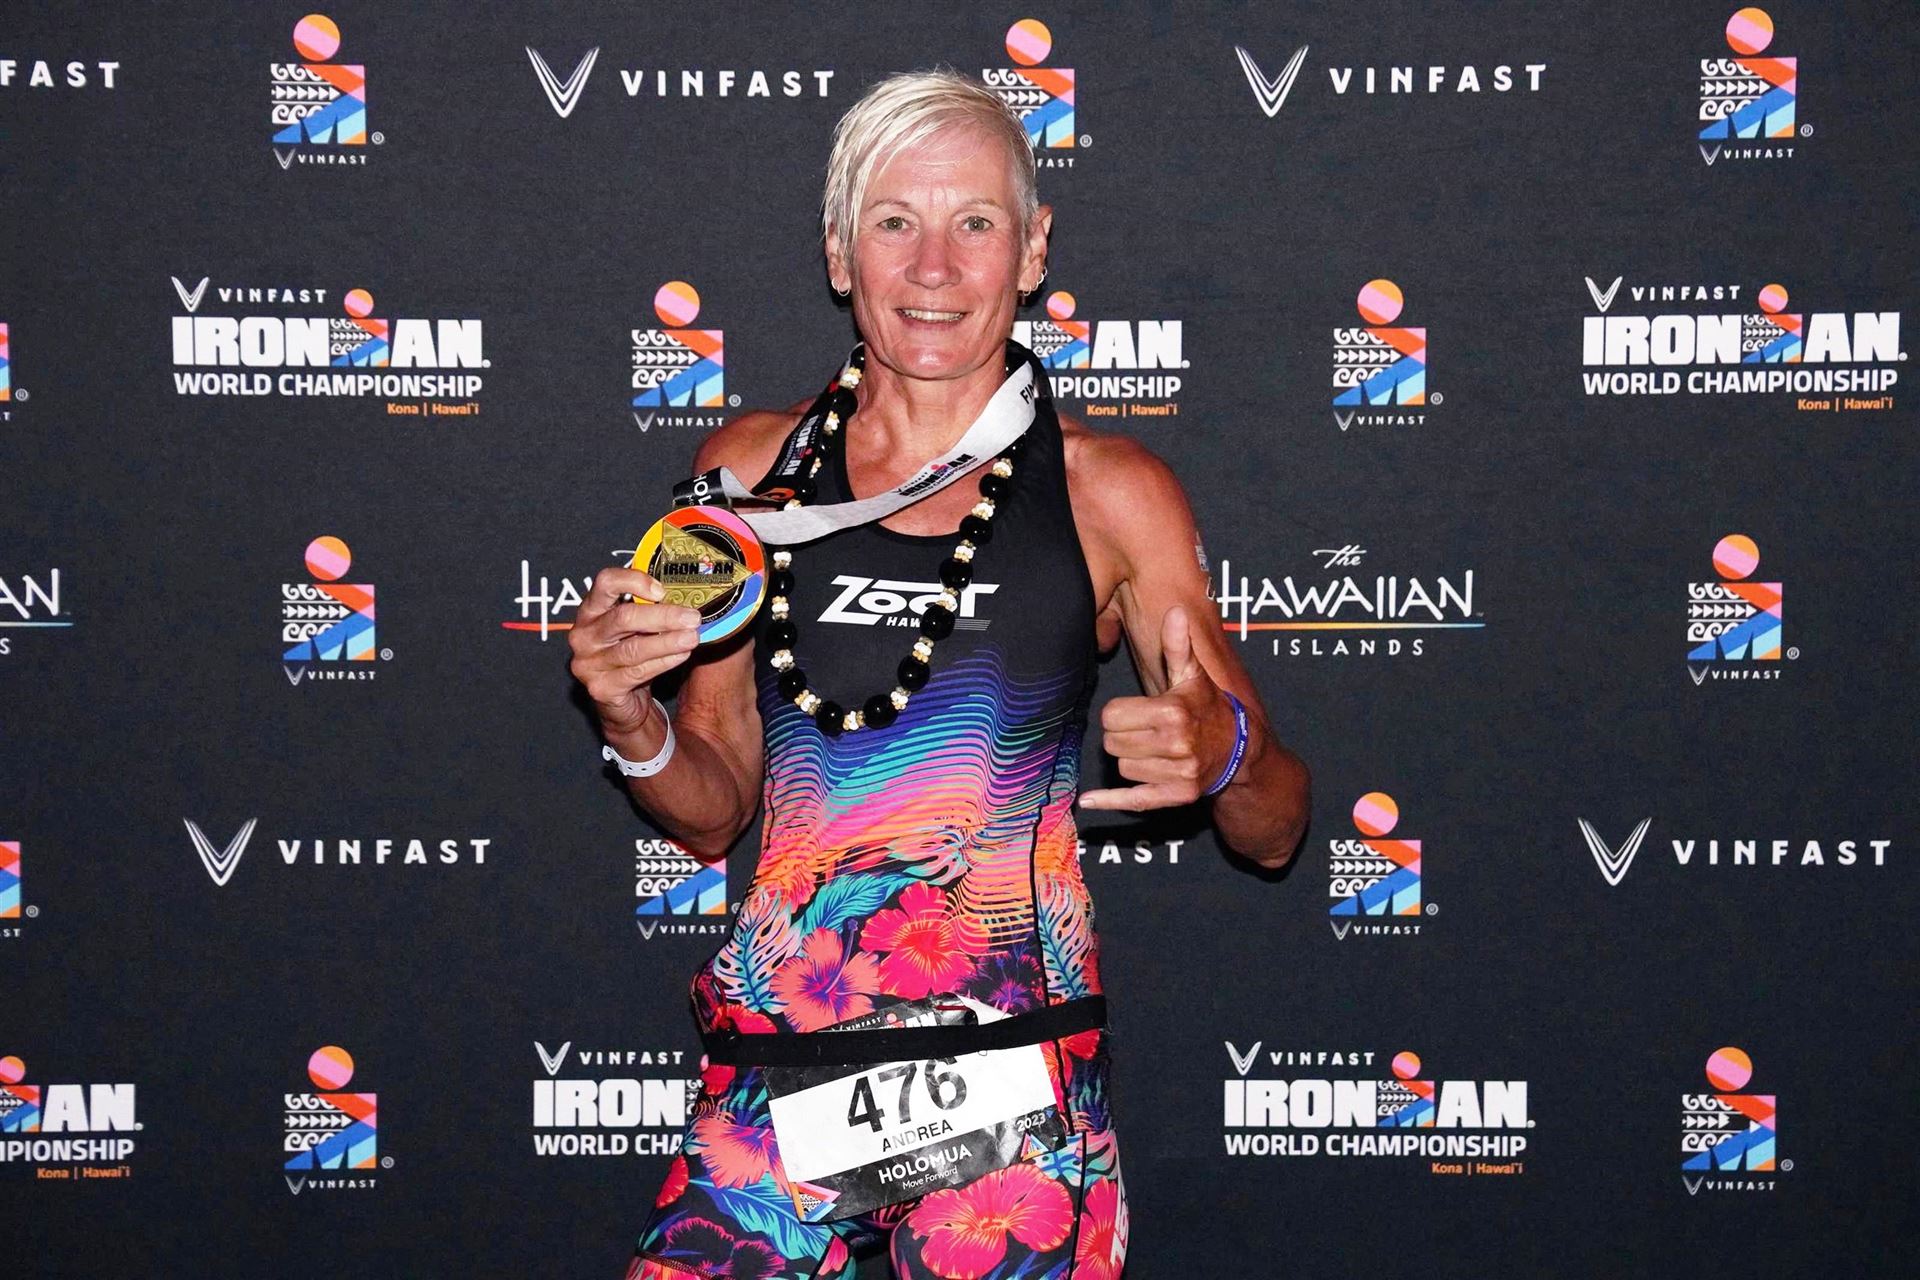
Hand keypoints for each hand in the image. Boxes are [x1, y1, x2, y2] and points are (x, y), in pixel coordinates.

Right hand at [567, 567, 702, 735]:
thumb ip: (650, 609)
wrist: (621, 699)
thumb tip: (688, 598)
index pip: (605, 582)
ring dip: (668, 641)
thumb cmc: (631, 653)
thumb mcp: (636, 627)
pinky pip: (637, 672)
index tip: (662, 591)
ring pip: (633, 648)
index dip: (634, 581)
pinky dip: (663, 662)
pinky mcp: (601, 688)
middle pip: (623, 618)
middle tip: (692, 618)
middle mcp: (584, 635)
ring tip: (692, 637)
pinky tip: (681, 655)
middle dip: (663, 616)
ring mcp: (589, 664)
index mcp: (591, 610)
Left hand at [1079, 604, 1231, 811]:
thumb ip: (1178, 646)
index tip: (1136, 711)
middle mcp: (1176, 745)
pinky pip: (1133, 801)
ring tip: (1154, 749)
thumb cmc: (1208, 707)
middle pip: (1112, 743)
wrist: (1239, 749)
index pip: (1111, 716)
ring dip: (1132, 759)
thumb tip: (1176, 612)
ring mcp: (1178, 773)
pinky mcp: (1177, 796)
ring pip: (1122, 767)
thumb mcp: (1193, 675)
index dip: (1119, 713)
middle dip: (1123, 735)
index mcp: (1173, 712)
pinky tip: (1088, 801)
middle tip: (1144, 730)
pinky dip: (1109, 801)